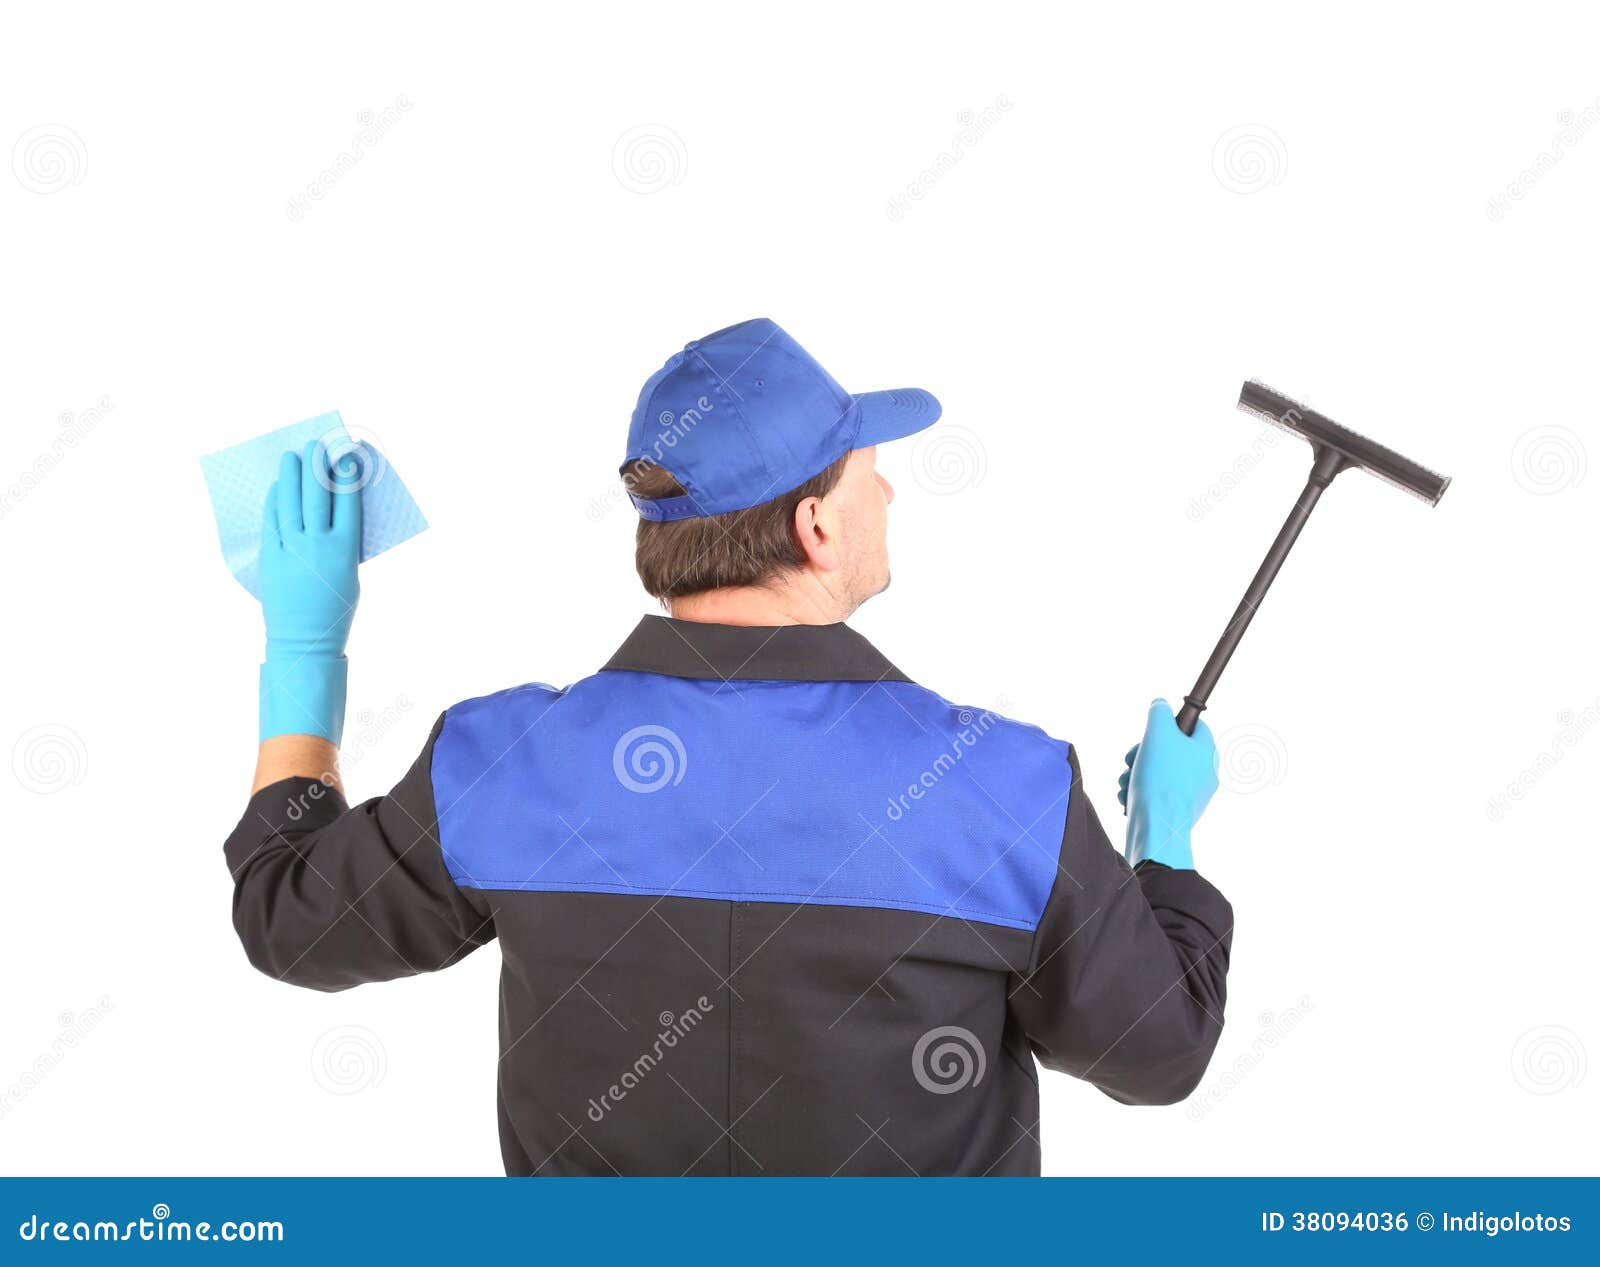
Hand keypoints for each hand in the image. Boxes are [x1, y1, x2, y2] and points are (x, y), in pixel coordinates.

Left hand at [258, 441, 361, 741]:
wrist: (305, 641)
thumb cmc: (335, 608)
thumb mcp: (351, 573)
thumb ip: (344, 541)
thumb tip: (337, 509)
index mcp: (346, 549)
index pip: (347, 500)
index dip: (347, 475)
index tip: (346, 456)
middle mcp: (318, 544)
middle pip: (318, 493)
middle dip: (318, 465)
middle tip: (317, 447)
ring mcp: (291, 548)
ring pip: (292, 500)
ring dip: (293, 474)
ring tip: (294, 455)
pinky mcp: (270, 555)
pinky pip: (272, 519)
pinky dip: (276, 499)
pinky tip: (279, 486)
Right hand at [1116, 698, 1217, 869]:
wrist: (1157, 828)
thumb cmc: (1160, 779)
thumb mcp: (1158, 732)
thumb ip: (1159, 712)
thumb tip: (1160, 704)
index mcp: (1206, 753)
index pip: (1194, 725)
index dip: (1169, 723)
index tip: (1152, 729)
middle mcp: (1203, 774)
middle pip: (1171, 749)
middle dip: (1143, 752)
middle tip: (1132, 758)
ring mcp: (1190, 795)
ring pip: (1158, 771)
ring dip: (1136, 772)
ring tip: (1126, 780)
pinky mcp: (1176, 812)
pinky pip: (1155, 793)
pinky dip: (1138, 791)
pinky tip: (1128, 796)